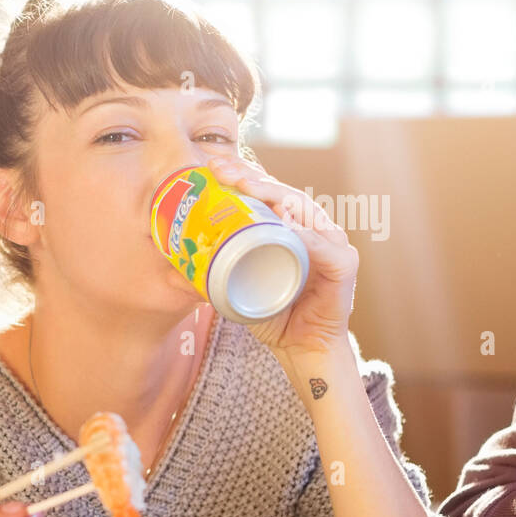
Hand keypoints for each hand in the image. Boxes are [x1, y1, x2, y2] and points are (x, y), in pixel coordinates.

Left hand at [207, 153, 358, 363]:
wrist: (301, 349)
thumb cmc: (273, 316)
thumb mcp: (235, 292)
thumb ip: (209, 278)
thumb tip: (172, 270)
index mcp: (291, 229)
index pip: (268, 194)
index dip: (243, 175)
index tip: (213, 167)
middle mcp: (313, 230)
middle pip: (284, 194)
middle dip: (252, 176)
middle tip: (222, 169)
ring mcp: (331, 245)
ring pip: (303, 210)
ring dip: (275, 194)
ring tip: (246, 185)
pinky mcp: (343, 266)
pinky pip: (324, 246)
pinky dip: (304, 234)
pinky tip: (284, 220)